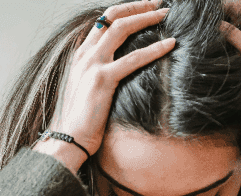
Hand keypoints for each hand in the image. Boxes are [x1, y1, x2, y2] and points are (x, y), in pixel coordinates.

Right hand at [49, 0, 174, 155]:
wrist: (70, 137)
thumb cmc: (82, 119)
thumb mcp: (87, 89)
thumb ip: (98, 73)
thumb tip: (116, 70)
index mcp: (81, 55)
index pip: (103, 22)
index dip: (125, 11)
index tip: (144, 8)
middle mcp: (85, 54)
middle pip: (113, 17)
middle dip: (138, 6)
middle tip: (159, 4)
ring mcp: (92, 65)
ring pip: (122, 29)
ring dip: (146, 18)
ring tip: (166, 15)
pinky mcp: (102, 80)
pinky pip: (133, 59)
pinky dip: (154, 49)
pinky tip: (170, 44)